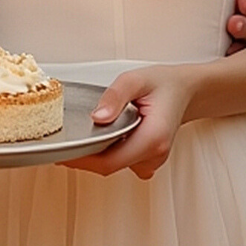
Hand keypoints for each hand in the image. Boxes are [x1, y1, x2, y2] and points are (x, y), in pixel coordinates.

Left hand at [57, 64, 195, 178]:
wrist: (185, 90)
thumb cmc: (162, 84)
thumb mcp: (135, 80)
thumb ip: (114, 96)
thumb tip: (97, 117)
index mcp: (153, 138)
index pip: (110, 161)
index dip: (82, 160)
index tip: (61, 151)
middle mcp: (155, 154)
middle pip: (109, 166)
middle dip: (82, 157)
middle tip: (60, 141)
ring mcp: (152, 159)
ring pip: (114, 164)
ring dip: (94, 154)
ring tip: (78, 134)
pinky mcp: (147, 158)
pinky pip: (121, 161)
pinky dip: (106, 152)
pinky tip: (100, 135)